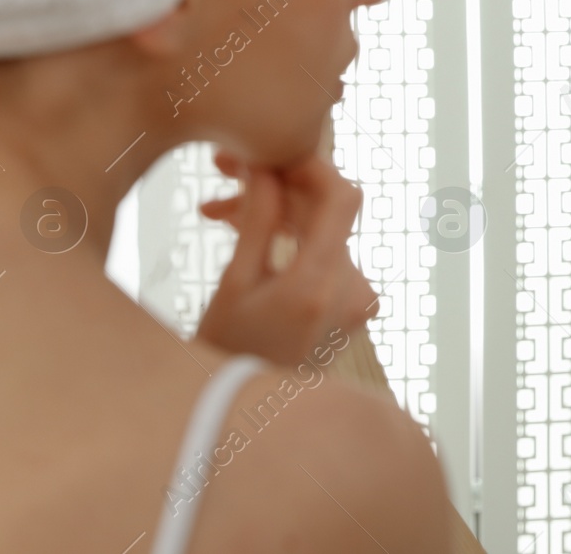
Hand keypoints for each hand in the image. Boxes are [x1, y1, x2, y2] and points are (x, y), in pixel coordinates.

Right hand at [193, 150, 380, 366]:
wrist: (244, 418)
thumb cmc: (227, 357)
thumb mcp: (232, 287)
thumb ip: (256, 221)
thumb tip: (267, 166)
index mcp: (320, 286)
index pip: (341, 198)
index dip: (310, 164)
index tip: (269, 152)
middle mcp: (351, 290)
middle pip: (324, 211)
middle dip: (275, 186)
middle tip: (221, 168)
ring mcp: (356, 299)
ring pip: (319, 230)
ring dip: (274, 211)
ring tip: (213, 210)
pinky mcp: (351, 305)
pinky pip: (323, 253)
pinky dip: (289, 238)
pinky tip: (242, 233)